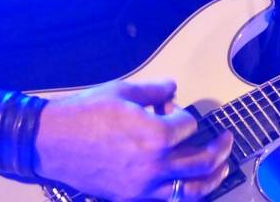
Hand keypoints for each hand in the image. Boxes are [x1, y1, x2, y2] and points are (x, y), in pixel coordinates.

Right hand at [35, 79, 232, 200]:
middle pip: (199, 162)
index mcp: (154, 135)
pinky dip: (184, 192)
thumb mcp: (122, 90)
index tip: (175, 108)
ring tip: (220, 168)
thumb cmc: (85, 112)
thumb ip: (154, 89)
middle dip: (218, 149)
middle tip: (226, 139)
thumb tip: (173, 89)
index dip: (184, 113)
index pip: (187, 126)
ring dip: (211, 178)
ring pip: (190, 190)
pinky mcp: (130, 198)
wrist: (53, 140)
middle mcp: (153, 165)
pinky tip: (188, 184)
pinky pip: (167, 199)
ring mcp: (142, 186)